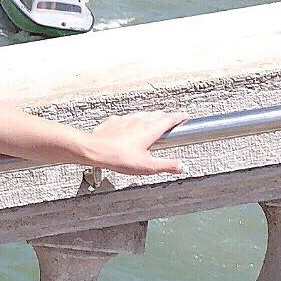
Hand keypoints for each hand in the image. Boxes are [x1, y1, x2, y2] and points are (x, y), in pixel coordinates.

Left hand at [71, 110, 186, 174]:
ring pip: (142, 114)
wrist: (94, 150)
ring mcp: (126, 119)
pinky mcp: (114, 121)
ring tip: (152, 125)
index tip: (185, 116)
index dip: (179, 117)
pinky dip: (133, 121)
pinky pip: (127, 118)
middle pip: (157, 114)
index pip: (170, 119)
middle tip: (171, 122)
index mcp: (150, 130)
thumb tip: (182, 166)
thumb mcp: (147, 166)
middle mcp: (139, 120)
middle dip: (166, 117)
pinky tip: (130, 128)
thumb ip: (167, 165)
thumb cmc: (119, 158)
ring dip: (150, 118)